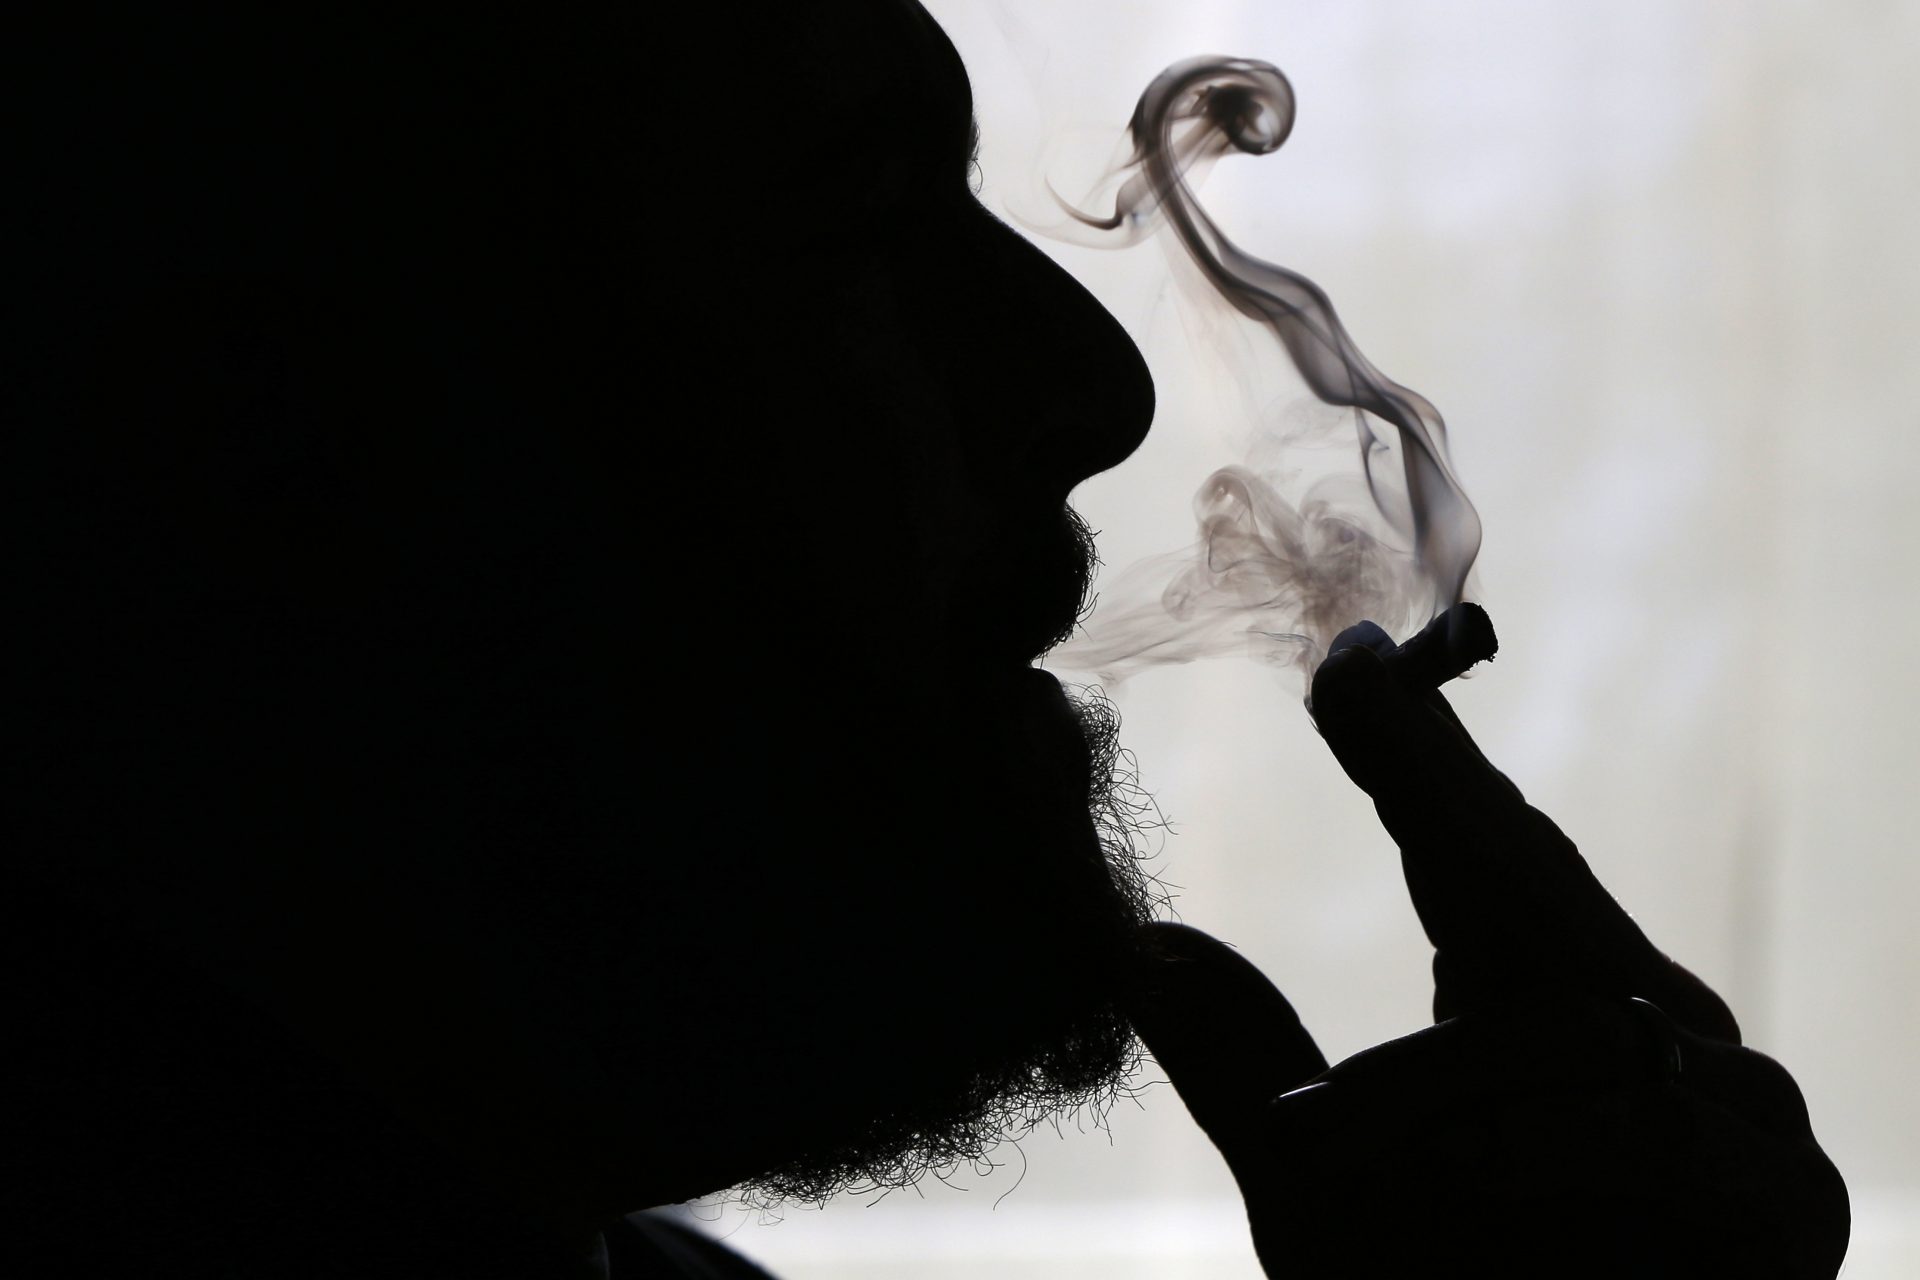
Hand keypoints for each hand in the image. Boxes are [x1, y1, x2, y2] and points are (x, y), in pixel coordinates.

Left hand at [1125, 609, 1849, 1277]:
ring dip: (1425, 1100)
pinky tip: (1480, 1188)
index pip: (1477, 851)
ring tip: (1324, 1150)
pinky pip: (1647, 1135)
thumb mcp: (1309, 1177)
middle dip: (1430, 779)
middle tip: (1351, 673)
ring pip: (1559, 1029)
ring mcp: (1730, 1096)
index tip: (1349, 658)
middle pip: (1529, 875)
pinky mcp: (1777, 1191)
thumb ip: (1240, 1063)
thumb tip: (1140, 945)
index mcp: (1537, 997)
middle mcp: (1640, 1018)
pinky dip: (1544, 1165)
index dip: (1414, 755)